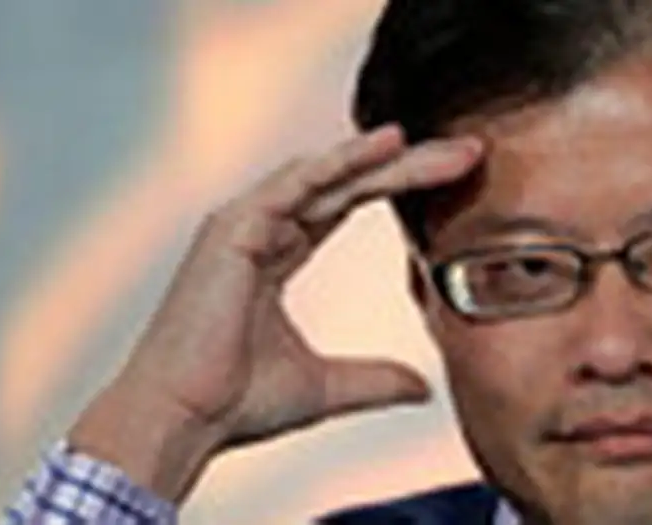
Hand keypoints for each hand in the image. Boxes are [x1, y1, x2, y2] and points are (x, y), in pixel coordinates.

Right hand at [67, 125, 483, 501]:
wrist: (183, 421)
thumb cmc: (235, 404)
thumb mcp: (327, 387)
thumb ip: (376, 379)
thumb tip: (425, 388)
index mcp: (275, 255)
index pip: (348, 203)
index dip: (400, 186)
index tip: (455, 176)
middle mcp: (260, 229)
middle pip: (347, 182)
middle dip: (409, 165)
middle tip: (468, 152)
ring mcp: (243, 224)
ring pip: (327, 176)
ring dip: (385, 157)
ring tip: (440, 145)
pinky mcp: (232, 229)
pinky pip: (294, 184)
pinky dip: (338, 163)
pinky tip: (383, 146)